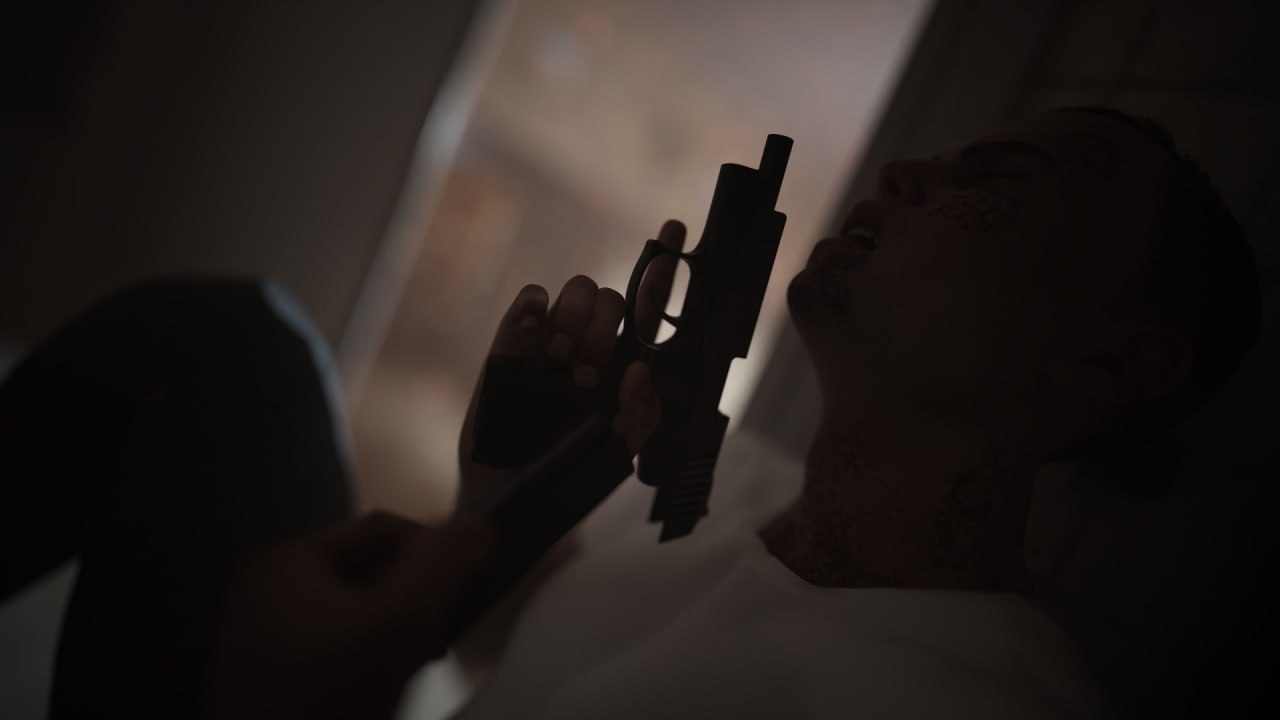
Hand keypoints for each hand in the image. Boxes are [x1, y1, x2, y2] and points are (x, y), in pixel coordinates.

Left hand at [209, 512, 494, 719]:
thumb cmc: (327, 698)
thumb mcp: (397, 623)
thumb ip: (441, 567)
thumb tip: (480, 525)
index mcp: (287, 561)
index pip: (383, 526)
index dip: (435, 548)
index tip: (468, 585)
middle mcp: (266, 590)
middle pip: (367, 569)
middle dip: (415, 595)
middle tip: (445, 629)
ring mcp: (263, 637)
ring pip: (353, 610)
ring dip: (396, 627)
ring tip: (422, 658)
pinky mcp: (270, 678)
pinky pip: (333, 646)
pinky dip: (368, 655)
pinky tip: (385, 683)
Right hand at [456, 220, 685, 510]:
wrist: (510, 490)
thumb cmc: (569, 468)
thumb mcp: (617, 450)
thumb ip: (641, 414)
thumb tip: (641, 368)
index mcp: (623, 362)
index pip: (650, 305)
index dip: (665, 264)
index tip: (677, 228)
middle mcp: (590, 342)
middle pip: (611, 297)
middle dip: (606, 328)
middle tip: (589, 374)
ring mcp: (550, 338)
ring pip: (576, 290)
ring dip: (575, 321)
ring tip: (560, 363)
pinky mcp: (511, 341)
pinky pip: (530, 300)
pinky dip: (535, 304)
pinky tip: (536, 331)